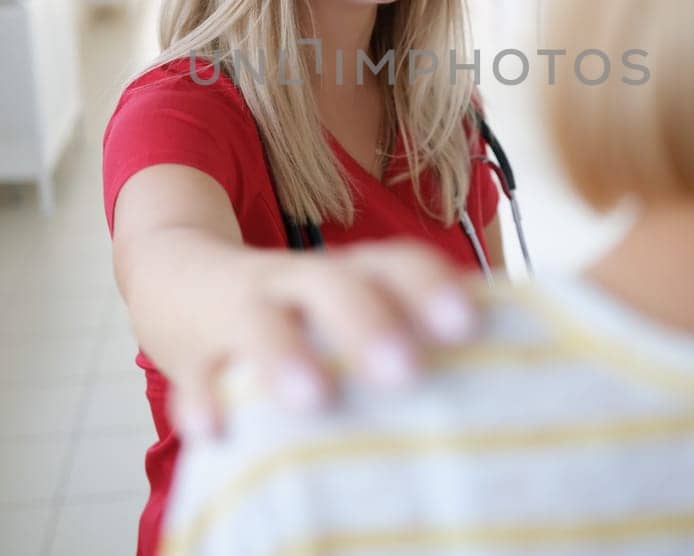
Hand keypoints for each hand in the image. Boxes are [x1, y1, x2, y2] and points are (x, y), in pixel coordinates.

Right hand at [167, 240, 480, 438]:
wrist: (179, 278)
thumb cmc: (297, 310)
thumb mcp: (350, 304)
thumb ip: (409, 328)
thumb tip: (513, 364)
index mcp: (348, 272)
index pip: (394, 263)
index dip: (429, 287)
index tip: (468, 325)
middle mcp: (297, 282)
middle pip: (333, 284)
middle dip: (367, 324)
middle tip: (403, 371)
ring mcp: (241, 312)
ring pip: (260, 323)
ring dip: (284, 356)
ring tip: (315, 399)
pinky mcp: (193, 350)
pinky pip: (195, 374)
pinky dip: (202, 400)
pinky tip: (217, 431)